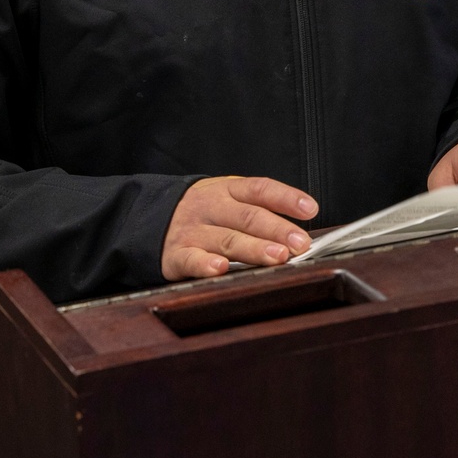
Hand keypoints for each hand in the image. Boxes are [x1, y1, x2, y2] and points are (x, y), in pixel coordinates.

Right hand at [162, 176, 318, 280]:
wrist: (147, 216)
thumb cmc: (202, 212)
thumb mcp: (227, 198)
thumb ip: (258, 210)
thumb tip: (299, 231)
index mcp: (227, 190)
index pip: (260, 189)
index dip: (286, 198)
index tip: (310, 209)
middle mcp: (211, 207)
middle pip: (247, 216)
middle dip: (277, 230)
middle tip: (299, 244)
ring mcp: (193, 230)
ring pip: (226, 239)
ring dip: (254, 248)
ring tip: (277, 257)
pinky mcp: (175, 254)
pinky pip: (191, 259)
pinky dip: (205, 264)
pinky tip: (221, 269)